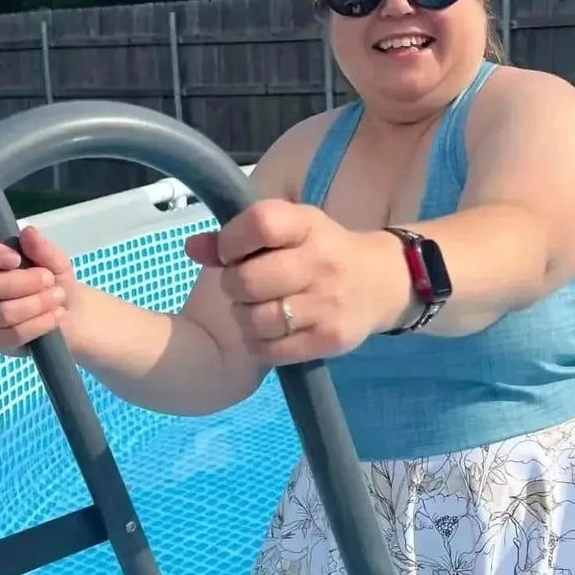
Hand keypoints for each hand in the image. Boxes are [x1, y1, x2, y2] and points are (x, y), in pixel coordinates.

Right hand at [0, 225, 78, 354]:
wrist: (72, 312)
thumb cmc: (55, 280)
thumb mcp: (56, 261)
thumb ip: (42, 247)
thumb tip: (27, 232)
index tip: (16, 258)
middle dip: (25, 283)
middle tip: (50, 280)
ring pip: (2, 312)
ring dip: (37, 304)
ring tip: (58, 298)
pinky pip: (11, 334)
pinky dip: (39, 324)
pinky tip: (54, 316)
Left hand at [184, 199, 408, 364]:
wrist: (382, 283)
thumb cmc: (323, 250)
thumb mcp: (290, 230)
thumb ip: (238, 237)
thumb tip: (192, 249)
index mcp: (309, 225)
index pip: (259, 224)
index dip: (231, 241)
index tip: (232, 252)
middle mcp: (322, 262)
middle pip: (248, 280)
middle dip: (233, 286)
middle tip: (244, 287)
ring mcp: (328, 304)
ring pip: (256, 319)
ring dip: (244, 317)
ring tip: (256, 310)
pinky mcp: (330, 339)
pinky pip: (272, 350)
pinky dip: (258, 343)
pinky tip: (268, 332)